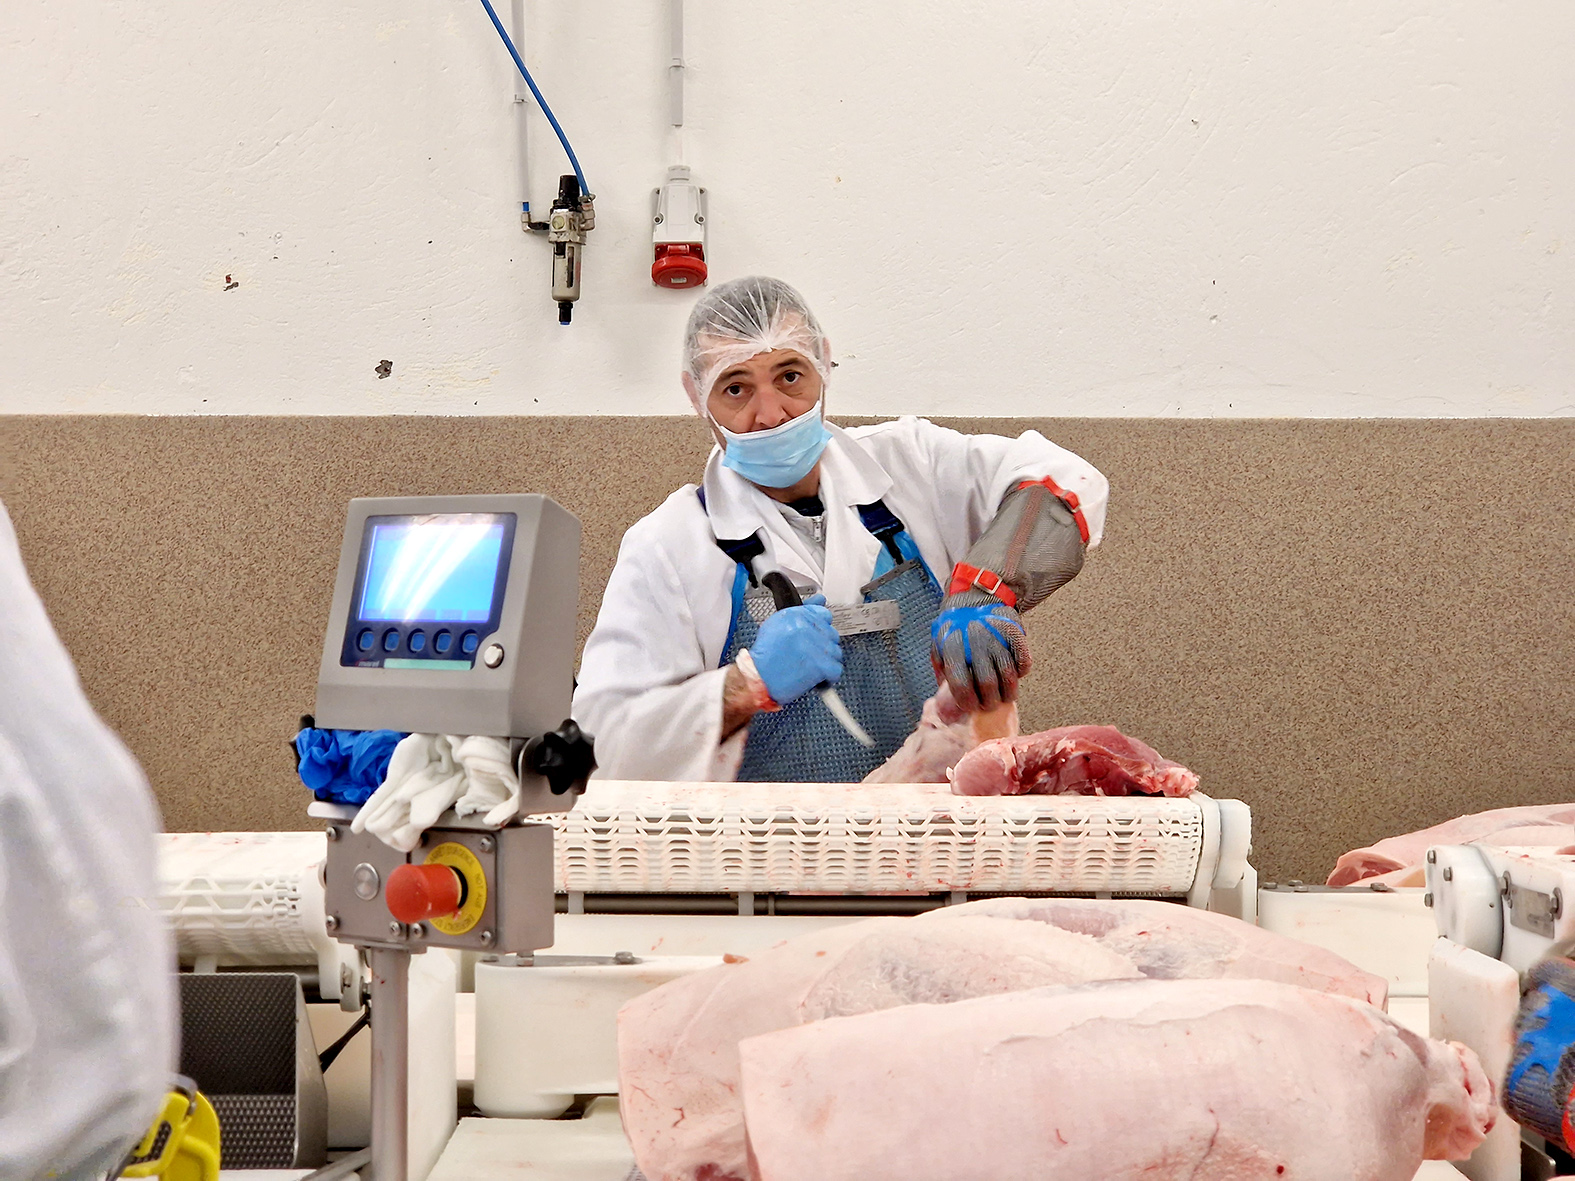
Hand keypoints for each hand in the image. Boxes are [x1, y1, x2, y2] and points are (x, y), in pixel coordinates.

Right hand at [747, 593, 842, 705]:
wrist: (758, 677)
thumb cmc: (766, 654)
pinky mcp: (821, 665)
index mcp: (796, 615)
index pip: (824, 615)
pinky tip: (814, 676)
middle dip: (822, 646)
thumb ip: (803, 611)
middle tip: (807, 655)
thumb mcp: (778, 624)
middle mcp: (806, 628)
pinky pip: (836, 670)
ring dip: (825, 662)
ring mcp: (815, 647)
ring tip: (808, 666)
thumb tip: (820, 599)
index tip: (814, 637)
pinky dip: (827, 677)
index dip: (820, 629)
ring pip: (836, 653)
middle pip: (832, 635)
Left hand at [930, 591, 1031, 711]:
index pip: (961, 684)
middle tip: (990, 706)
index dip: (967, 701)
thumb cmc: (955, 625)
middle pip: (987, 683)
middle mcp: (976, 642)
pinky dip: (1021, 673)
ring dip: (1008, 693)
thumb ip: (941, 670)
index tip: (972, 708)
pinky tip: (1015, 676)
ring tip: (1005, 698)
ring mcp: (996, 637)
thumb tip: (944, 697)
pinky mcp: (1015, 633)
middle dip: (989, 702)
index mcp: (953, 647)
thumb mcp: (939, 644)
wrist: (975, 596)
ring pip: (1008, 675)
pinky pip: (1023, 661)